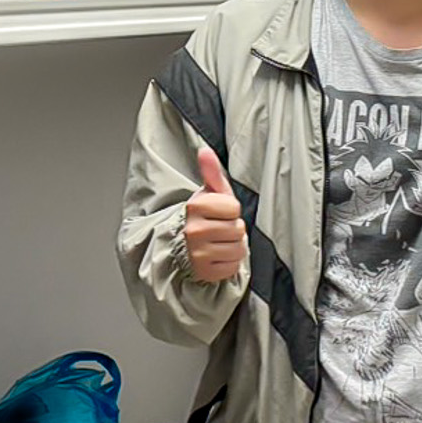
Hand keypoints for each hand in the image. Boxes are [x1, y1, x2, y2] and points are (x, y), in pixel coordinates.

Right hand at [184, 148, 247, 283]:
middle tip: (220, 230)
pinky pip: (232, 267)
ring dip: (233, 247)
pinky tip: (217, 256)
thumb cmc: (204, 216)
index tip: (220, 213)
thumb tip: (205, 151)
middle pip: (238, 229)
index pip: (234, 208)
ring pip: (238, 249)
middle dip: (233, 230)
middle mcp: (193, 230)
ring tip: (219, 242)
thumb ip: (211, 172)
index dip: (231, 211)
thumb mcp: (209, 192)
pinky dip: (228, 263)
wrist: (184, 244)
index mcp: (195, 206)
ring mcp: (197, 253)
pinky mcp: (203, 271)